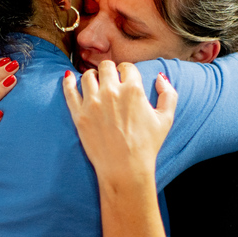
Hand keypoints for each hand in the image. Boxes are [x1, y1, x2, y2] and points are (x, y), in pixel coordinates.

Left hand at [62, 61, 176, 183]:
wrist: (125, 169)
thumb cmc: (146, 145)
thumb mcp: (166, 119)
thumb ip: (168, 93)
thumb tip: (161, 77)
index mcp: (133, 90)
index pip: (126, 67)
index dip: (127, 71)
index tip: (125, 77)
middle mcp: (111, 92)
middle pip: (106, 67)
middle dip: (110, 71)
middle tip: (111, 79)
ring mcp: (92, 103)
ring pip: (87, 76)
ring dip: (93, 77)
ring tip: (95, 83)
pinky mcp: (79, 115)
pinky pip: (69, 91)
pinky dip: (68, 82)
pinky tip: (69, 77)